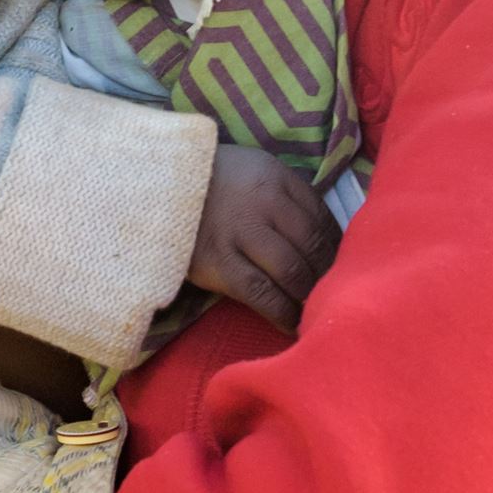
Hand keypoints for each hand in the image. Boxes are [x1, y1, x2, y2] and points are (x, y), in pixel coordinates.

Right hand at [188, 144, 335, 330]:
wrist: (151, 186)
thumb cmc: (207, 181)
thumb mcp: (251, 169)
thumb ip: (284, 194)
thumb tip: (322, 234)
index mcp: (275, 178)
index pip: (321, 217)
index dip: (336, 247)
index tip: (341, 265)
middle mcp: (263, 204)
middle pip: (312, 246)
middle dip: (328, 274)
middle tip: (335, 294)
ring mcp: (240, 235)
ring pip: (292, 271)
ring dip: (310, 295)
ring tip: (316, 311)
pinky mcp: (218, 264)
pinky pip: (262, 294)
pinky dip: (283, 312)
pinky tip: (293, 324)